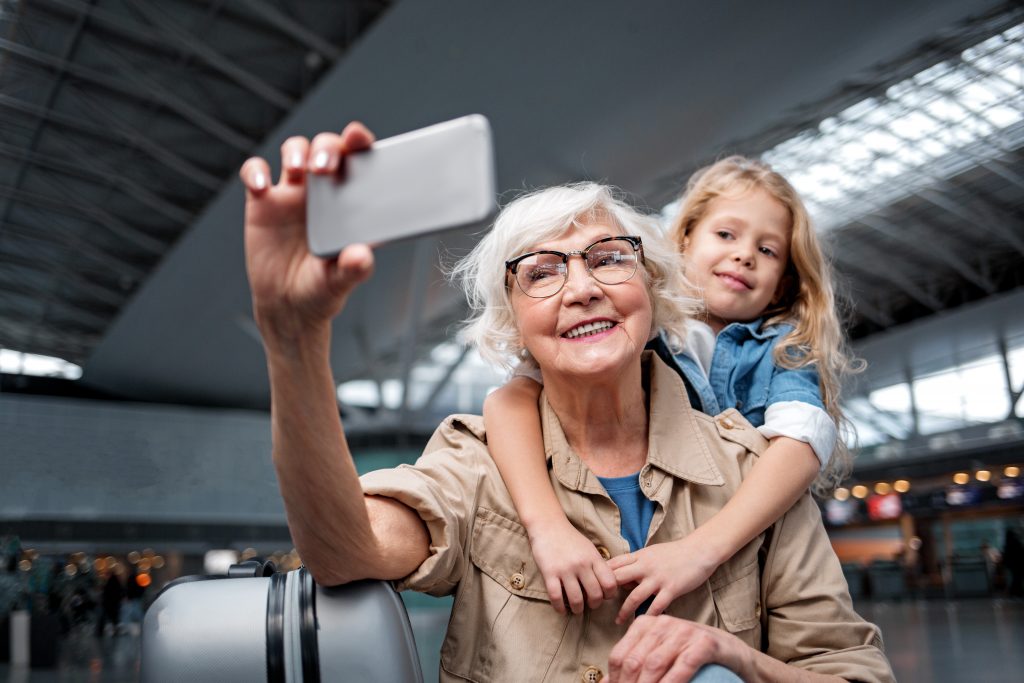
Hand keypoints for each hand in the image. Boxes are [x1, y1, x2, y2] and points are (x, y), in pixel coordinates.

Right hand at [240, 122, 375, 347]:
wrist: (287, 306)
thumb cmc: (321, 290)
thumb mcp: (340, 282)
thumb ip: (353, 269)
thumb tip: (363, 256)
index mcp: (351, 202)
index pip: (358, 161)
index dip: (359, 142)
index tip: (357, 136)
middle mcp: (324, 191)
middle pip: (326, 147)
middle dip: (326, 147)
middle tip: (324, 167)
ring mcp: (293, 193)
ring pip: (295, 151)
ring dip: (296, 152)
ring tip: (298, 169)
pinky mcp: (262, 202)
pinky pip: (255, 173)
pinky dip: (255, 172)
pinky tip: (261, 187)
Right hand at [528, 521, 617, 613]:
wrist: (548, 525)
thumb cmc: (570, 538)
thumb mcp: (589, 548)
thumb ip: (598, 565)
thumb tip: (607, 585)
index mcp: (594, 558)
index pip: (610, 583)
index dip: (610, 595)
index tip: (604, 596)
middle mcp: (581, 564)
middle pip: (595, 595)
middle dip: (594, 605)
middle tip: (590, 604)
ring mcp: (565, 569)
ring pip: (576, 600)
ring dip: (578, 609)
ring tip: (576, 609)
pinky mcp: (549, 573)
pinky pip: (556, 597)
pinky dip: (560, 608)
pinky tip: (561, 609)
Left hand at [608, 536, 720, 623]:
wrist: (699, 550)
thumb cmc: (675, 553)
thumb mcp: (651, 553)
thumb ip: (636, 564)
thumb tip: (621, 576)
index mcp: (639, 556)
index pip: (613, 564)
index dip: (601, 576)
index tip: (593, 587)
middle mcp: (645, 566)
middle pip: (618, 578)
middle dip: (606, 593)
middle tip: (598, 606)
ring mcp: (658, 578)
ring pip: (634, 596)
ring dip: (624, 610)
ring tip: (617, 621)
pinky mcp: (671, 588)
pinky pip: (657, 605)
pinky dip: (649, 616)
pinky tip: (643, 625)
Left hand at [608, 615, 752, 682]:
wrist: (732, 651)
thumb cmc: (690, 654)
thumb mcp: (659, 655)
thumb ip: (635, 664)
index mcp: (646, 624)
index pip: (619, 655)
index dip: (615, 680)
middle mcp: (663, 624)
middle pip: (634, 661)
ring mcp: (684, 631)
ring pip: (654, 664)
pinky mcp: (704, 643)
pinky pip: (682, 666)